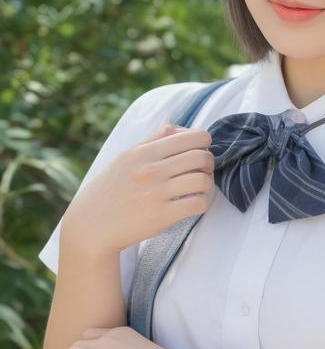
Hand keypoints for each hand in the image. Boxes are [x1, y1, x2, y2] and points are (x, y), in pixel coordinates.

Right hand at [61, 122, 215, 256]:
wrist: (91, 226)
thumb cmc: (110, 190)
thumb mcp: (125, 158)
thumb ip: (152, 140)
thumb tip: (173, 122)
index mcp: (143, 152)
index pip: (192, 137)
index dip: (203, 143)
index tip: (199, 151)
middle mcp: (151, 170)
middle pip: (201, 157)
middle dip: (208, 163)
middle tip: (201, 171)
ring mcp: (157, 193)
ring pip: (203, 181)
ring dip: (207, 185)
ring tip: (198, 189)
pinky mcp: (162, 216)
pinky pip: (198, 204)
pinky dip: (202, 203)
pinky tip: (193, 204)